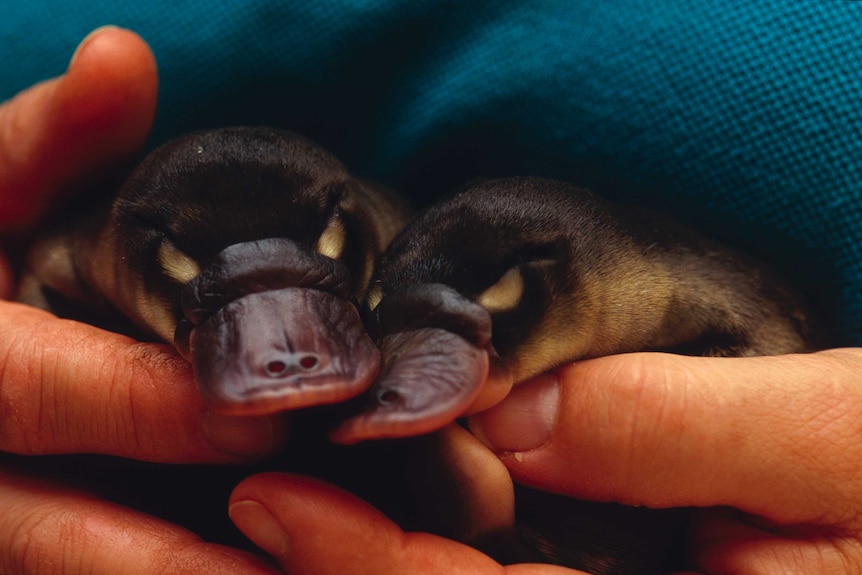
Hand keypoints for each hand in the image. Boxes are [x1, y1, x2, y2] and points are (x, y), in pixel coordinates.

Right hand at [0, 27, 286, 574]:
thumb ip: (48, 136)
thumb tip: (122, 56)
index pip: (28, 386)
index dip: (144, 405)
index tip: (267, 411)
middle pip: (54, 534)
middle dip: (181, 553)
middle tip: (322, 544)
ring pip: (78, 571)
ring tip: (314, 570)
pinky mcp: (30, 537)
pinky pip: (94, 573)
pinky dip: (184, 570)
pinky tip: (275, 561)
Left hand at [230, 349, 861, 573]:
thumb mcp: (841, 435)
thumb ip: (680, 428)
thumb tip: (511, 410)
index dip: (373, 566)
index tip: (272, 498)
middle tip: (233, 508)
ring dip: (365, 564)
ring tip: (269, 506)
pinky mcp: (624, 574)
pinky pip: (510, 573)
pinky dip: (427, 548)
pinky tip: (378, 504)